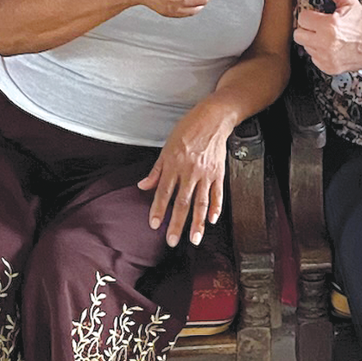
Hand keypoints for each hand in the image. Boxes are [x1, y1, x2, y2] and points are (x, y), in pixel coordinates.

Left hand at [138, 110, 228, 245]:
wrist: (213, 119)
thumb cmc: (188, 130)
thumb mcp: (166, 147)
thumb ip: (156, 170)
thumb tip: (142, 186)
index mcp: (174, 164)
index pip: (164, 192)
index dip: (159, 209)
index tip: (155, 225)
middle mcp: (190, 171)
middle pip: (183, 202)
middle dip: (177, 223)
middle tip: (172, 241)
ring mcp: (206, 174)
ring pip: (201, 202)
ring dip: (197, 223)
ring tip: (194, 239)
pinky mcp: (219, 173)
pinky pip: (218, 194)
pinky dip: (216, 208)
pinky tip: (212, 221)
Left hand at [293, 0, 361, 73]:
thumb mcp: (348, 1)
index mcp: (329, 25)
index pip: (302, 19)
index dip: (310, 16)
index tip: (319, 16)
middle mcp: (325, 44)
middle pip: (298, 35)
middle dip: (308, 29)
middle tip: (320, 27)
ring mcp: (326, 58)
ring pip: (305, 47)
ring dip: (313, 41)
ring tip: (328, 37)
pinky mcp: (329, 68)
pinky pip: (313, 58)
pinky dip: (319, 53)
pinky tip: (331, 47)